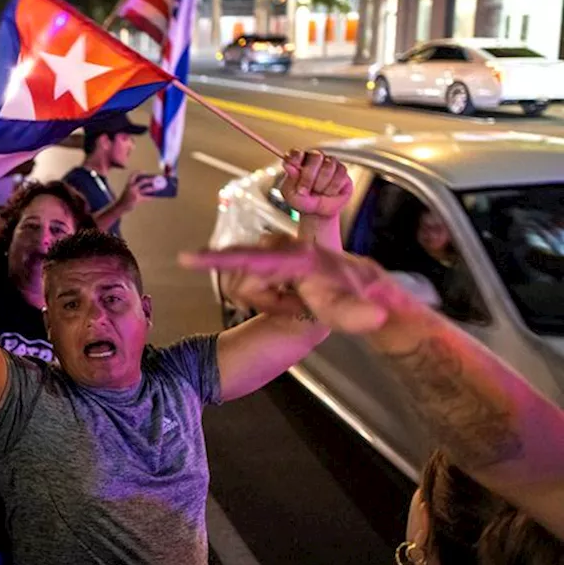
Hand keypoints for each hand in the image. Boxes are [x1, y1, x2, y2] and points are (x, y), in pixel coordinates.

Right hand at [118, 172, 155, 212]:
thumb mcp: (127, 191)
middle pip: (143, 181)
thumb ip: (134, 187)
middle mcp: (131, 187)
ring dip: (153, 188)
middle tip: (155, 179)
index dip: (139, 172)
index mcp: (128, 184)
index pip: (133, 175)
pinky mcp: (137, 199)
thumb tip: (145, 185)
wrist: (120, 207)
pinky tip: (154, 197)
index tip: (145, 171)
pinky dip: (151, 197)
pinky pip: (146, 198)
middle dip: (150, 180)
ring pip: (146, 189)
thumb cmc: (125, 199)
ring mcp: (134, 193)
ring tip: (158, 188)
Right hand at [180, 235, 400, 333]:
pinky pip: (247, 284)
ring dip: (267, 299)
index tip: (187, 258)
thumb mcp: (354, 308)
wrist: (357, 285)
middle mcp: (280, 248)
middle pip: (245, 281)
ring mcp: (271, 251)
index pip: (251, 258)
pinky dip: (265, 296)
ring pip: (243, 284)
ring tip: (295, 301)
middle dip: (266, 300)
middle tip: (296, 307)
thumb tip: (376, 317)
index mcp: (296, 256)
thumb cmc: (353, 294)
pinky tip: (287, 296)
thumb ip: (358, 314)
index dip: (217, 258)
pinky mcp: (266, 258)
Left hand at [280, 150, 351, 218]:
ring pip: (328, 166)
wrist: (318, 212)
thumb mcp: (292, 195)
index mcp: (298, 162)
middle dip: (309, 176)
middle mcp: (314, 160)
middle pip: (316, 156)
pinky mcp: (342, 171)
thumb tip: (288, 165)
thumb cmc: (303, 201)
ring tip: (318, 192)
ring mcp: (329, 163)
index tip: (293, 167)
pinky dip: (332, 188)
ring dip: (321, 185)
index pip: (297, 152)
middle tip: (304, 190)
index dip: (296, 157)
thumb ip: (291, 179)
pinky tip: (328, 192)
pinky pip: (340, 176)